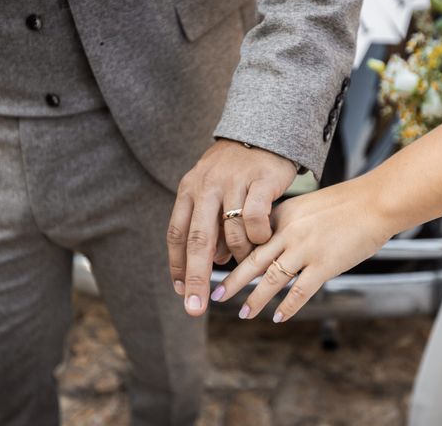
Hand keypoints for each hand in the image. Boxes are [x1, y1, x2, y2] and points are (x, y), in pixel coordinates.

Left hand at [167, 139, 296, 315]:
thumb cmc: (236, 169)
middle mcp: (206, 185)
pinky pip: (256, 220)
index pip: (177, 233)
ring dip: (240, 253)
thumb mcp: (211, 190)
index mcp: (190, 189)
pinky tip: (263, 237)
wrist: (264, 133)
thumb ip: (208, 223)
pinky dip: (259, 236)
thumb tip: (211, 262)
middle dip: (195, 279)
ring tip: (249, 254)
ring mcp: (233, 182)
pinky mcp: (260, 180)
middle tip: (195, 308)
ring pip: (232, 233)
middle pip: (197, 240)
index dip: (178, 264)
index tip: (181, 291)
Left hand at [210, 176, 394, 321]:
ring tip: (243, 313)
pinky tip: (278, 318)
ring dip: (256, 298)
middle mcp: (289, 232)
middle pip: (254, 260)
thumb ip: (291, 221)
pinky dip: (288, 306)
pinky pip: (300, 290)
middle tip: (217, 294)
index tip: (223, 267)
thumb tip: (278, 240)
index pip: (252, 238)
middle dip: (233, 280)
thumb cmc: (348, 203)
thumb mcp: (309, 204)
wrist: (376, 201)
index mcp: (284, 214)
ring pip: (272, 279)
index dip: (236, 255)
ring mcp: (306, 249)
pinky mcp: (325, 265)